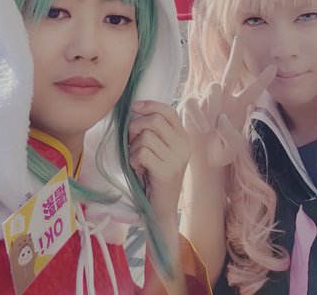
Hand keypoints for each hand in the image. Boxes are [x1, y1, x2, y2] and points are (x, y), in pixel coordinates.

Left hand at [128, 101, 189, 224]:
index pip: (168, 111)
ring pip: (146, 137)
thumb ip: (154, 132)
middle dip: (136, 128)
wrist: (160, 211)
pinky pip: (142, 153)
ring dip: (134, 148)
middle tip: (132, 143)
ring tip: (138, 161)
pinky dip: (134, 160)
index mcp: (184, 138)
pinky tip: (139, 170)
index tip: (135, 108)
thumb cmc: (153, 177)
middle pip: (154, 121)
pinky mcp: (167, 171)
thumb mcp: (158, 150)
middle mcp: (184, 146)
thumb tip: (136, 110)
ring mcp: (177, 159)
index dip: (150, 106)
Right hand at [181, 36, 276, 166]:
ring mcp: (206, 99)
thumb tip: (223, 119)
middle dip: (236, 53)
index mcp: (238, 107)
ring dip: (214, 105)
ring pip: (214, 87)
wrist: (202, 160)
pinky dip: (199, 116)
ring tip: (211, 127)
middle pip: (231, 71)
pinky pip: (195, 102)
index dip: (262, 80)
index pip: (252, 91)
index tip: (275, 68)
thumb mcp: (231, 149)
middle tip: (240, 36)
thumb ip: (231, 136)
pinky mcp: (190, 103)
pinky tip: (201, 129)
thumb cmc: (220, 152)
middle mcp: (224, 98)